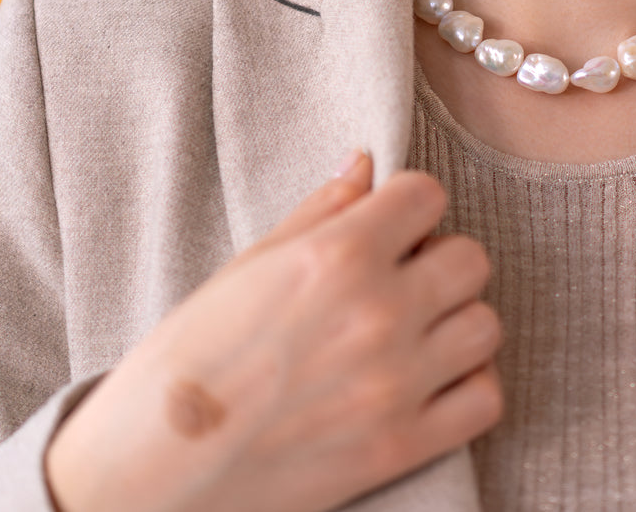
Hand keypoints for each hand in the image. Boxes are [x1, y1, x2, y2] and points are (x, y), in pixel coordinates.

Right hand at [45, 152, 502, 511]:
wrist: (150, 471)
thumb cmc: (185, 362)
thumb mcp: (242, 269)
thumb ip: (317, 213)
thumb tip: (364, 165)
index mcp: (334, 257)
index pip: (426, 195)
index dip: (407, 207)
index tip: (389, 227)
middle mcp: (377, 313)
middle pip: (470, 259)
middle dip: (438, 262)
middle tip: (401, 283)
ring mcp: (396, 383)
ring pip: (485, 325)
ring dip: (456, 324)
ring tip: (415, 335)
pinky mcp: (402, 446)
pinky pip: (486, 399)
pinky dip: (467, 388)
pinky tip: (428, 384)